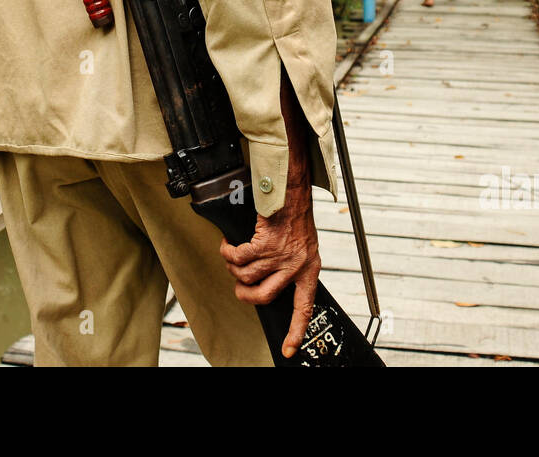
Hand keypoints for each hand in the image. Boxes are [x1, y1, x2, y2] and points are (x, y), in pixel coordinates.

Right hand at [220, 181, 320, 358]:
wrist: (292, 189)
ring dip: (233, 266)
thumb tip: (268, 283)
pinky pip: (238, 257)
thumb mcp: (304, 245)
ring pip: (246, 275)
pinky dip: (228, 251)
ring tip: (233, 255)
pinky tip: (228, 245)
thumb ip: (292, 266)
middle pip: (262, 296)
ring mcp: (281, 255)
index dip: (296, 331)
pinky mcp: (265, 243)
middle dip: (244, 294)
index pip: (304, 308)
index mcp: (310, 270)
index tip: (289, 350)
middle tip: (239, 287)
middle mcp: (297, 265)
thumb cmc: (296, 214)